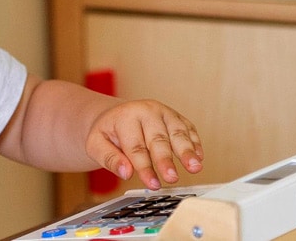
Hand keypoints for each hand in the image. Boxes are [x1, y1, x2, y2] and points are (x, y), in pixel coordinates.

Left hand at [86, 99, 203, 189]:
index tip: (152, 184)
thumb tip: (126, 172)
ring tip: (195, 167)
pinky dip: (195, 143)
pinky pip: (188, 128)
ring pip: (178, 132)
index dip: (145, 168)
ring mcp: (165, 112)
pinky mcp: (177, 117)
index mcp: (126, 117)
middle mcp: (148, 111)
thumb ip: (109, 159)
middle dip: (166, 160)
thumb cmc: (107, 132)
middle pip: (159, 139)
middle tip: (172, 178)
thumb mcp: (96, 144)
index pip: (136, 147)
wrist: (116, 114)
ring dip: (187, 151)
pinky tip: (199, 157)